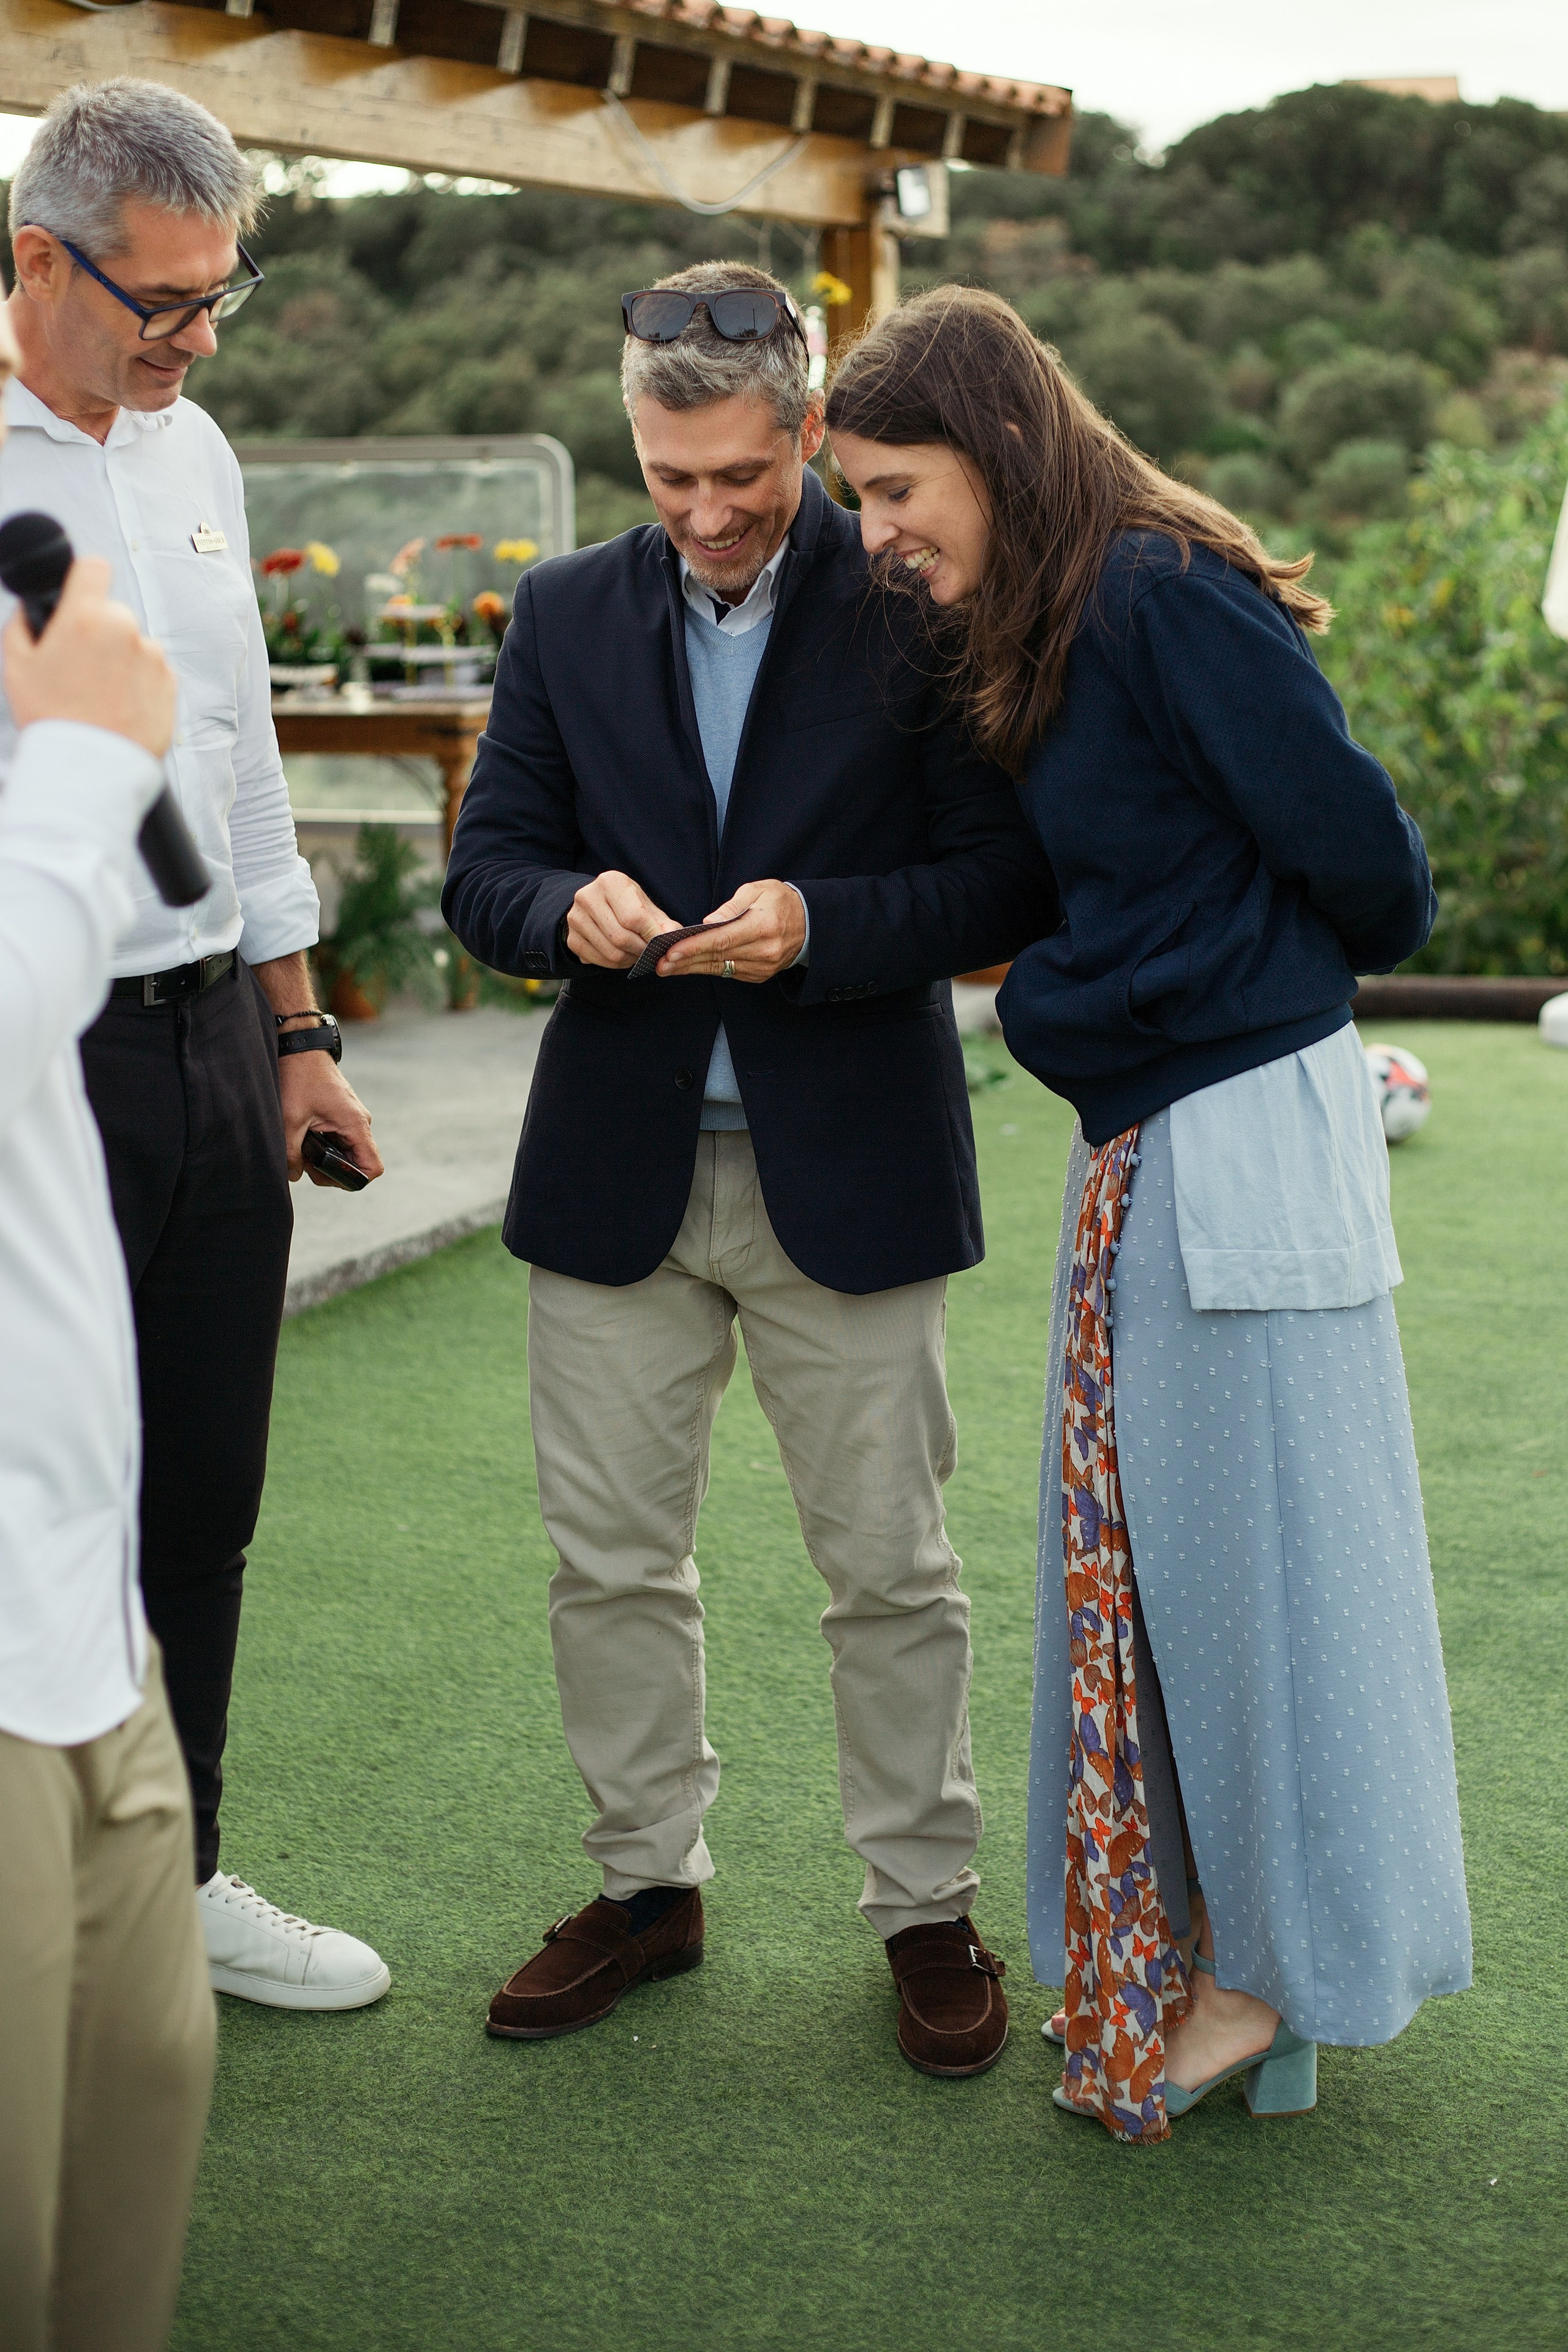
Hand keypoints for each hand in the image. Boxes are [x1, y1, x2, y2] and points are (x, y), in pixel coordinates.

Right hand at [3, 557, 177, 754]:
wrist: (90, 768)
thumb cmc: (50, 717)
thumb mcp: (16, 664)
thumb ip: (24, 623)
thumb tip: (36, 608)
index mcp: (86, 617)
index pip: (93, 569)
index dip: (83, 580)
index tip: (79, 596)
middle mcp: (125, 630)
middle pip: (112, 614)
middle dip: (97, 633)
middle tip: (80, 668)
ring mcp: (152, 658)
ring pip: (133, 645)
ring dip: (120, 660)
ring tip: (100, 696)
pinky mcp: (171, 685)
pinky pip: (151, 673)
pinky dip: (139, 684)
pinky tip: (119, 707)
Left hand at [278, 1052, 384, 1185]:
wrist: (299, 1047)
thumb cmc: (298, 1077)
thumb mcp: (289, 1120)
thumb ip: (291, 1154)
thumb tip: (293, 1175)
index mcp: (355, 1123)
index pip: (372, 1167)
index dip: (351, 1179)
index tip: (326, 1173)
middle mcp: (360, 1121)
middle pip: (358, 1162)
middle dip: (332, 1170)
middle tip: (304, 1162)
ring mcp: (352, 1117)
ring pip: (347, 1151)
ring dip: (326, 1156)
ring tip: (301, 1147)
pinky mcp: (342, 1113)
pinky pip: (340, 1138)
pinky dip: (324, 1144)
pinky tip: (304, 1136)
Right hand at [565, 869, 674, 969]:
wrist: (598, 907)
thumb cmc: (627, 905)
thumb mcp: (646, 906)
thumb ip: (662, 922)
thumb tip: (672, 936)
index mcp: (610, 882)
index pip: (634, 917)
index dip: (651, 935)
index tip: (661, 944)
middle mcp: (587, 896)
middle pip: (621, 937)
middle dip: (641, 950)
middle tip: (650, 954)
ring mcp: (575, 918)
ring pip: (611, 952)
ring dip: (630, 959)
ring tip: (638, 955)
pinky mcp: (571, 939)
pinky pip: (599, 961)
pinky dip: (616, 965)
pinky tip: (624, 957)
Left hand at [658, 880, 805, 982]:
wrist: (809, 924)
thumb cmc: (780, 901)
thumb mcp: (758, 890)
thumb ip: (732, 907)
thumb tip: (708, 922)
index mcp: (762, 927)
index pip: (722, 940)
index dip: (694, 947)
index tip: (671, 951)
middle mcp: (763, 951)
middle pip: (717, 957)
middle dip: (685, 961)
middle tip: (659, 963)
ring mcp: (762, 967)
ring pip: (720, 968)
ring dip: (691, 968)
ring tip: (666, 967)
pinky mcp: (759, 975)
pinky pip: (728, 972)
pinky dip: (707, 968)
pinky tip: (688, 966)